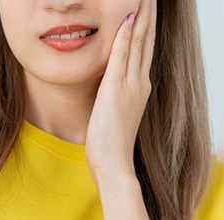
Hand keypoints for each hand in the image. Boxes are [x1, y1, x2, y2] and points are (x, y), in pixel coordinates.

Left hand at [85, 0, 156, 184]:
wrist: (114, 164)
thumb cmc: (111, 142)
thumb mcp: (115, 112)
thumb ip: (116, 94)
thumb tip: (110, 83)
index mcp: (138, 87)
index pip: (143, 48)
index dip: (145, 25)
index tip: (145, 5)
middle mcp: (138, 83)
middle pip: (145, 40)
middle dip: (148, 13)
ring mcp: (130, 86)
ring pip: (137, 44)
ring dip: (140, 17)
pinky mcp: (116, 91)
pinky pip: (120, 59)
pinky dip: (123, 38)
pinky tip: (126, 19)